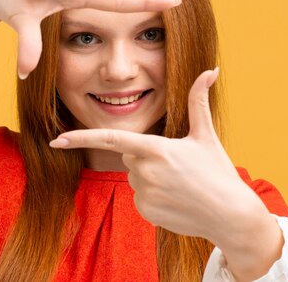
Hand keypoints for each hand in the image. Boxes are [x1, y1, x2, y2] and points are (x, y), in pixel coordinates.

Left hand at [49, 68, 262, 241]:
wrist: (231, 216)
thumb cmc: (218, 172)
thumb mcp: (206, 134)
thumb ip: (198, 100)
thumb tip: (210, 69)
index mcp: (155, 149)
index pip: (110, 138)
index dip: (80, 137)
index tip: (56, 140)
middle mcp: (144, 172)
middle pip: (130, 156)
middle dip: (145, 155)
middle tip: (176, 165)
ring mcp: (143, 194)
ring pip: (135, 177)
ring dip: (151, 176)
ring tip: (180, 183)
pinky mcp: (145, 212)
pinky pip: (140, 197)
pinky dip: (154, 196)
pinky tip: (177, 199)